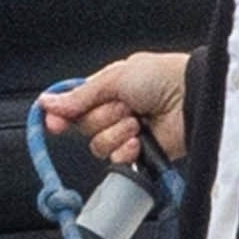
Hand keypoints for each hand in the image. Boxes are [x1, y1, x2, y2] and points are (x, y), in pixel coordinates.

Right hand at [40, 52, 190, 167]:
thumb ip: (79, 96)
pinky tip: (141, 140)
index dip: (63, 115)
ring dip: (116, 133)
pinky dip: (126, 151)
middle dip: (102, 117)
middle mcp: (115, 112)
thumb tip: (47, 103)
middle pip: (85, 127)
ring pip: (99, 145)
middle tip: (124, 106)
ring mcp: (127, 134)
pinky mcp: (140, 155)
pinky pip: (117, 161)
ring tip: (138, 122)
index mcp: (108, 89)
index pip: (75, 106)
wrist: (191, 97)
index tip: (54, 123)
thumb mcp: (114, 78)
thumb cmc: (161, 77)